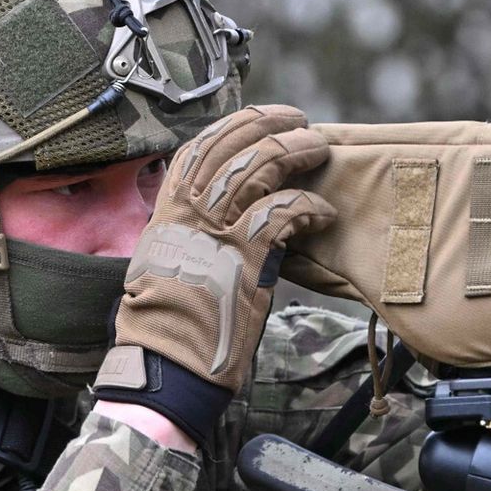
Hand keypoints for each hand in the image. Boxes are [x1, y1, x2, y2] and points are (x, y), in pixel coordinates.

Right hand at [94, 105, 335, 442]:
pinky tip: (324, 213)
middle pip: (227, 146)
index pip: (194, 151)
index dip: (230, 127)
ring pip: (256, 166)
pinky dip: (307, 206)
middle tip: (298, 122)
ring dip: (294, 152)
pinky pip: (281, 212)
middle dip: (267, 124)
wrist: (166, 371)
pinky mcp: (241, 258)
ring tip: (319, 151)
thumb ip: (194, 239)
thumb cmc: (172, 332)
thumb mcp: (170, 272)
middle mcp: (186, 216)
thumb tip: (228, 221)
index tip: (259, 119)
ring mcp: (212, 234)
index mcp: (166, 216)